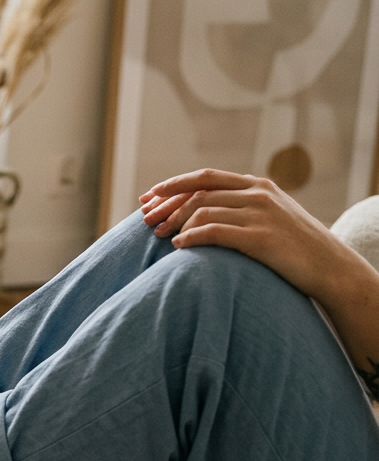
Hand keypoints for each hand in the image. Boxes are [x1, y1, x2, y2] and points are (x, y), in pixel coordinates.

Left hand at [137, 168, 361, 302]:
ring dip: (175, 223)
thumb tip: (200, 211)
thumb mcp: (270, 216)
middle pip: (198, 193)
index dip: (172, 186)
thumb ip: (241, 207)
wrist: (330, 267)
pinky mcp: (260, 237)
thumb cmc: (294, 247)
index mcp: (257, 185)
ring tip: (160, 237)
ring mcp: (261, 214)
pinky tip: (178, 246)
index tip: (148, 197)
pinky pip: (214, 232)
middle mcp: (258, 194)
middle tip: (146, 220)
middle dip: (167, 206)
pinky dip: (191, 237)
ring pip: (203, 210)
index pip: (205, 177)